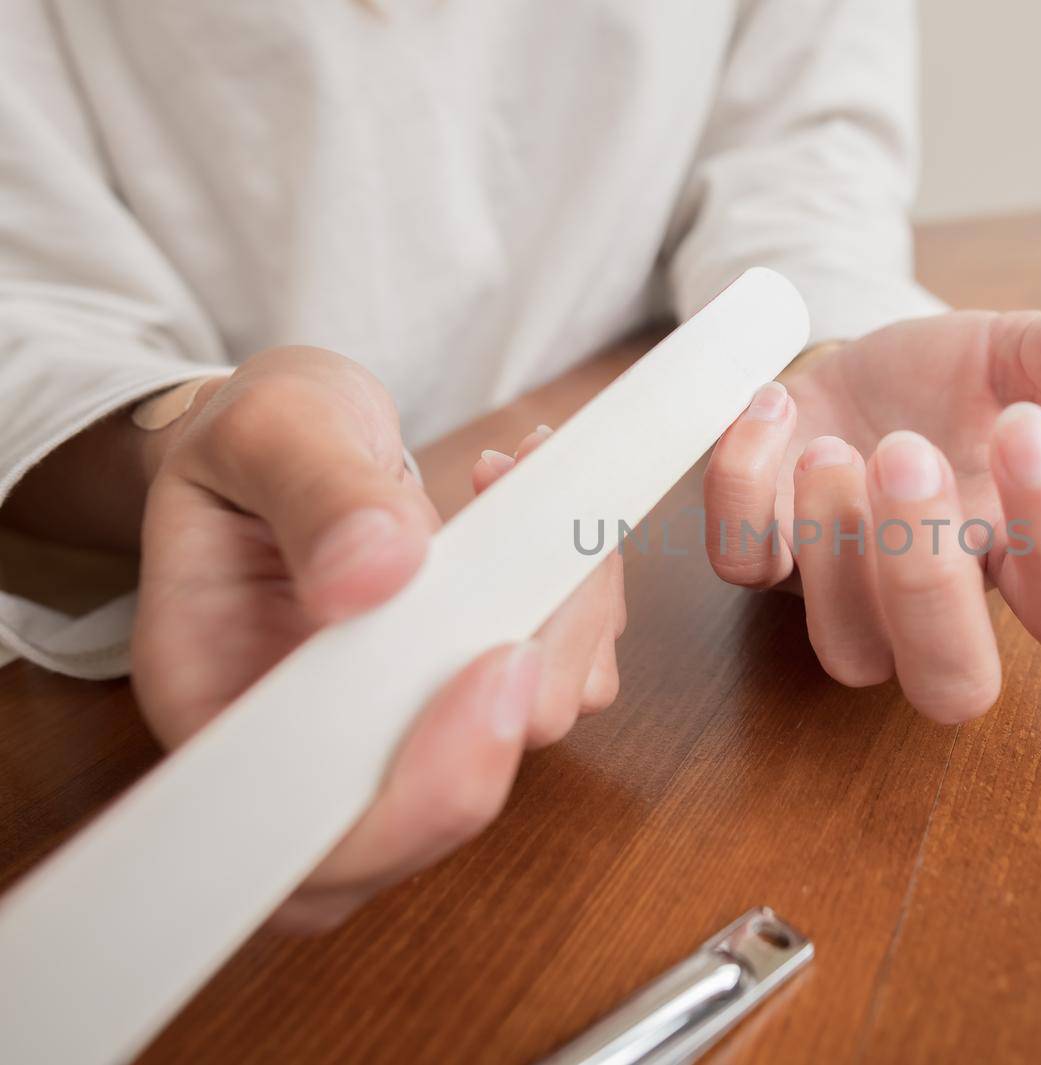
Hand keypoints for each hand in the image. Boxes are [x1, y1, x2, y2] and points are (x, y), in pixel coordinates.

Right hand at [130, 347, 621, 931]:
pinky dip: (579, 594)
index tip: (494, 667)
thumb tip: (377, 571)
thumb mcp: (265, 428)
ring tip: (519, 484)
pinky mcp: (478, 688)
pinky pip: (565, 678)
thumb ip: (313, 494)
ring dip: (565, 613)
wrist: (300, 434)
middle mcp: (317, 755)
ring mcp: (407, 730)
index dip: (418, 798)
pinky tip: (540, 508)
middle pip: (442, 808)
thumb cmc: (261, 440)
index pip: (315, 847)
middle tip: (544, 548)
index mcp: (222, 716)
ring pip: (526, 731)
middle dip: (525, 682)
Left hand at [703, 296, 1040, 721]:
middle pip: (954, 685)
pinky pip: (742, 566)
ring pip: (846, 652)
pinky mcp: (764, 561)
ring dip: (835, 549)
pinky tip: (774, 408)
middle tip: (908, 455)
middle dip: (929, 583)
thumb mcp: (1005, 355)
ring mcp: (845, 599)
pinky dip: (745, 489)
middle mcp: (936, 606)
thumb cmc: (942, 385)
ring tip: (833, 445)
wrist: (848, 370)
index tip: (1022, 430)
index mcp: (1019, 560)